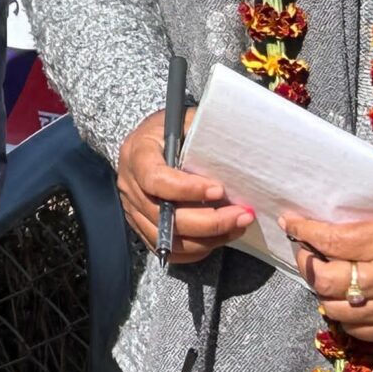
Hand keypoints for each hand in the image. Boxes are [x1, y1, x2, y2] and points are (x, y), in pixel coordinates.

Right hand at [119, 109, 256, 264]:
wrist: (150, 141)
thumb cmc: (172, 130)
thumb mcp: (185, 120)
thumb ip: (203, 132)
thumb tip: (235, 150)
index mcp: (137, 154)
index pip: (156, 179)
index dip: (187, 189)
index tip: (219, 190)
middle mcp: (130, 186)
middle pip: (165, 217)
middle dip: (209, 221)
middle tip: (242, 215)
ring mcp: (134, 210)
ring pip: (169, 239)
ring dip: (208, 238)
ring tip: (237, 225)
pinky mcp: (143, 227)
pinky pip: (169, 251)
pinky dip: (197, 250)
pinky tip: (219, 237)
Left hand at [286, 188, 372, 343]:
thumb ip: (364, 201)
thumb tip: (323, 199)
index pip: (331, 240)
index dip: (304, 232)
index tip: (290, 223)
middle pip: (326, 280)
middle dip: (307, 263)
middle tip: (304, 251)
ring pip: (335, 309)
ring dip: (321, 291)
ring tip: (321, 275)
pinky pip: (356, 330)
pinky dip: (342, 315)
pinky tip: (342, 298)